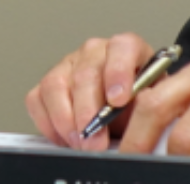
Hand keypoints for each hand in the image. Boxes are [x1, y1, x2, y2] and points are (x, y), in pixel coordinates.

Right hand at [26, 33, 156, 149]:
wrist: (126, 117)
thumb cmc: (139, 109)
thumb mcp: (152, 107)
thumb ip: (148, 109)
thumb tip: (141, 124)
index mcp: (127, 49)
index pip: (122, 47)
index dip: (119, 72)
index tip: (118, 101)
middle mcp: (95, 52)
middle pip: (85, 73)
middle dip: (88, 112)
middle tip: (96, 141)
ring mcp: (69, 64)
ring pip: (56, 84)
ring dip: (65, 119)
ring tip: (80, 142)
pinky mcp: (48, 84)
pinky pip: (37, 99)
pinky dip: (48, 123)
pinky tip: (65, 138)